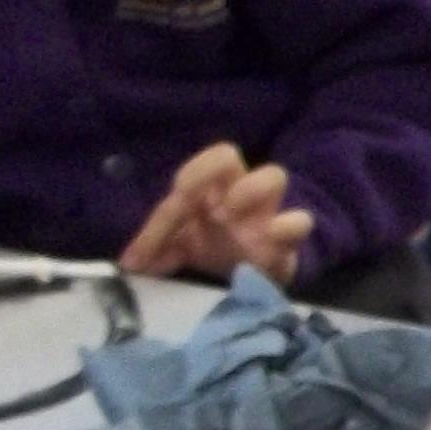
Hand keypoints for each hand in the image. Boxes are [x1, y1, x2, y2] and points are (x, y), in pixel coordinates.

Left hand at [120, 142, 311, 289]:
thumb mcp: (180, 246)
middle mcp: (236, 191)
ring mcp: (266, 212)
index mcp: (208, 189)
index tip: (172, 209)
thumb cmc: (214, 247)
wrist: (251, 276)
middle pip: (226, 153)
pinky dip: (288, 227)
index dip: (183, 181)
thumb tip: (130, 264)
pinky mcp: (288, 241)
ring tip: (227, 218)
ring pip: (274, 174)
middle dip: (206, 172)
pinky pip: (300, 221)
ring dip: (249, 190)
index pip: (192, 170)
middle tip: (193, 202)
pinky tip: (271, 243)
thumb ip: (157, 249)